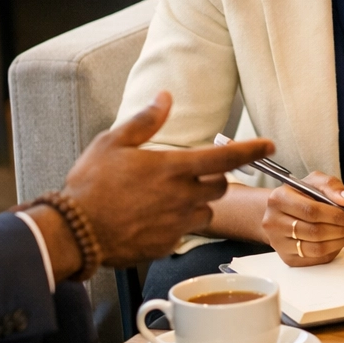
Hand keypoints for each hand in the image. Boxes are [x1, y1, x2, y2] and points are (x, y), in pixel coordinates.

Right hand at [60, 93, 274, 267]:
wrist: (74, 231)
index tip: (270, 144)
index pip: (225, 157)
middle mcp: (181, 197)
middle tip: (190, 174)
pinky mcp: (167, 245)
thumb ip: (146, 121)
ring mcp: (176, 224)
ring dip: (197, 204)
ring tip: (167, 199)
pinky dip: (177, 225)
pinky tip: (152, 219)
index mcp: (173, 168)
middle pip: (220, 186)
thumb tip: (166, 97)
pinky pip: (184, 232)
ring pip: (205, 212)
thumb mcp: (113, 142)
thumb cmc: (90, 184)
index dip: (252, 150)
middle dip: (213, 178)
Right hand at [262, 172, 343, 265]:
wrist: (282, 212)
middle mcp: (274, 222)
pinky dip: (333, 250)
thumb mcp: (315, 182)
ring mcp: (279, 243)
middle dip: (341, 230)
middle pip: (314, 232)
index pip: (311, 211)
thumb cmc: (300, 196)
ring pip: (316, 248)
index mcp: (279, 199)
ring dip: (340, 241)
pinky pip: (316, 259)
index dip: (335, 215)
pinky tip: (339, 240)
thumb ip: (332, 187)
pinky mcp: (288, 258)